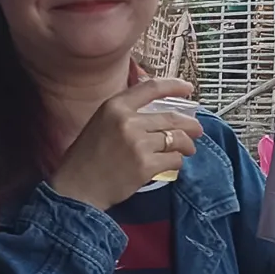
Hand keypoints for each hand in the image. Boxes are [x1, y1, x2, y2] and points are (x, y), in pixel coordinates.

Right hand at [51, 76, 201, 211]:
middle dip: (190, 125)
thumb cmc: (87, 156)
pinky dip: (177, 162)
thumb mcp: (101, 122)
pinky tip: (172, 164)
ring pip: (176, 139)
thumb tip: (158, 109)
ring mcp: (137, 144)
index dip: (174, 85)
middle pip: (172, 118)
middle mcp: (128, 121)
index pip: (152, 87)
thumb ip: (126, 113)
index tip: (189, 88)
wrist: (77, 188)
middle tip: (197, 130)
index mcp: (115, 106)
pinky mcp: (145, 166)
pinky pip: (173, 160)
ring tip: (187, 150)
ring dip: (187, 145)